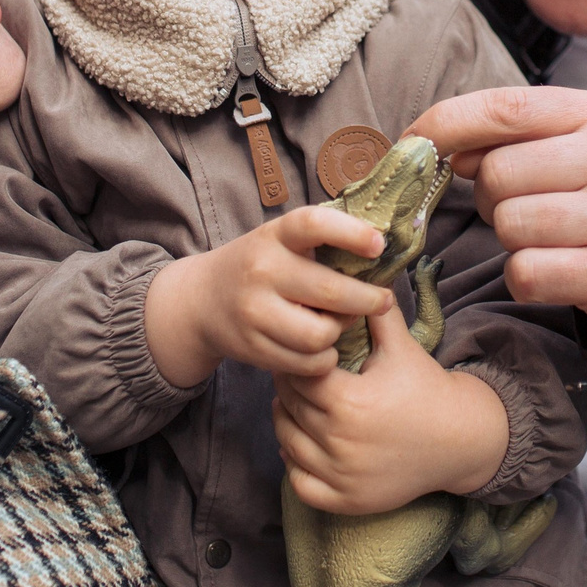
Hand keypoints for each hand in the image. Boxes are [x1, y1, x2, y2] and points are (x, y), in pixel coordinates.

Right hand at [140, 206, 393, 387]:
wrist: (202, 300)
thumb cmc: (259, 266)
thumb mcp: (280, 241)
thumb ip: (321, 241)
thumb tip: (382, 247)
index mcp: (274, 236)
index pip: (313, 224)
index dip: (351, 232)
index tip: (379, 244)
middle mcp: (261, 271)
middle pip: (331, 292)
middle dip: (368, 299)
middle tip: (384, 301)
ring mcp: (254, 312)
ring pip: (321, 334)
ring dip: (341, 332)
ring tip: (341, 324)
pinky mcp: (253, 347)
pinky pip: (307, 362)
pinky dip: (324, 358)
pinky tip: (323, 346)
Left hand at [273, 302, 508, 512]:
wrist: (461, 440)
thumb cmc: (427, 389)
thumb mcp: (401, 347)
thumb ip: (374, 312)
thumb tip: (359, 271)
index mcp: (348, 400)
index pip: (298, 374)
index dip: (298, 360)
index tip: (305, 353)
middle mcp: (339, 440)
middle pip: (289, 406)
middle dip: (290, 387)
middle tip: (297, 375)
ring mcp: (341, 475)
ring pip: (287, 442)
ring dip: (286, 421)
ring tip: (297, 405)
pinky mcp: (345, 501)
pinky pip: (300, 483)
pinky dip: (295, 464)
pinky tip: (303, 444)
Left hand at [409, 87, 586, 349]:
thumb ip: (520, 134)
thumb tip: (440, 144)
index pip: (506, 107)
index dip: (445, 124)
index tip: (413, 141)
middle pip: (498, 173)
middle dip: (490, 195)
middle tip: (521, 206)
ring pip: (509, 224)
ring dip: (511, 238)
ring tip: (547, 237)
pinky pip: (526, 273)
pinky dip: (525, 277)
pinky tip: (556, 270)